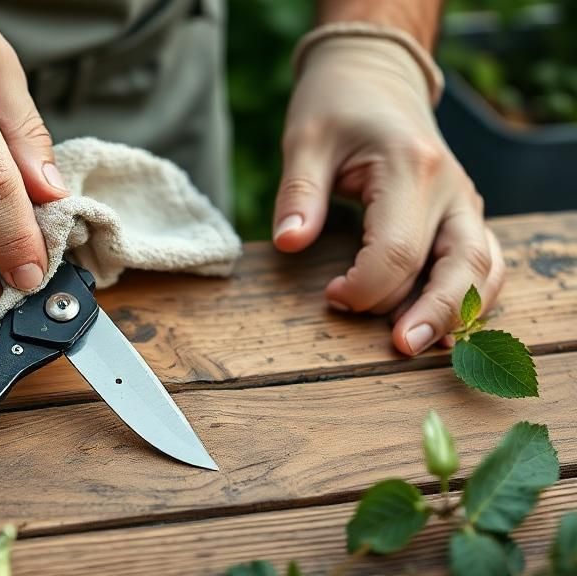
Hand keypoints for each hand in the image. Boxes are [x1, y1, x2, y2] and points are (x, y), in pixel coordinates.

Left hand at [273, 35, 504, 355]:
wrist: (375, 76)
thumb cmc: (337, 106)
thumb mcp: (305, 141)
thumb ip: (299, 194)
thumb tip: (289, 244)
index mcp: (410, 167)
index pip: (398, 251)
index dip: (365, 287)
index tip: (330, 296)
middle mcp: (450, 188)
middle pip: (459, 267)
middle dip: (432, 314)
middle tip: (399, 348)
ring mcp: (464, 203)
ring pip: (484, 269)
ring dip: (460, 313)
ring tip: (426, 347)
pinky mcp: (463, 215)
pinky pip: (484, 263)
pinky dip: (472, 297)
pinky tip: (446, 327)